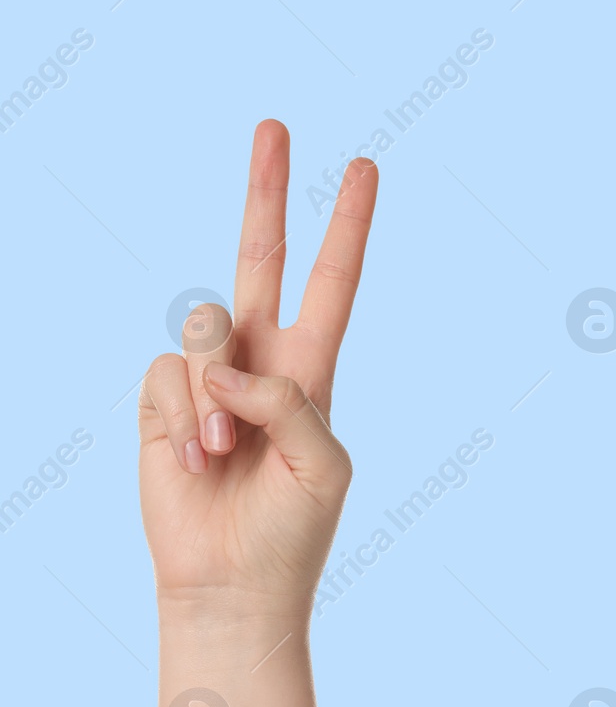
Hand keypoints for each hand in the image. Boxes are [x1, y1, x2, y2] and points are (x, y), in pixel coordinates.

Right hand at [139, 120, 377, 615]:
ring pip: (204, 326)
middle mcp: (260, 362)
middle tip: (274, 125)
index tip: (363, 168)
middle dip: (267, 192)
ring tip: (222, 452)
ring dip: (215, 393)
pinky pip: (166, 373)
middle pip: (260, 258)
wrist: (234, 581)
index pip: (332, 283)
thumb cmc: (293, 530)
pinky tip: (194, 461)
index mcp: (313, 370)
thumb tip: (227, 365)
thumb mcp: (321, 462)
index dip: (347, 227)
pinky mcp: (161, 401)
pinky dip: (182, 418)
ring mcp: (207, 379)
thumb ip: (287, 399)